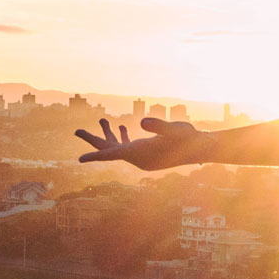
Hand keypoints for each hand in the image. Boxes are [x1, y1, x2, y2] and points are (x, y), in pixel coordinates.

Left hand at [73, 117, 213, 169]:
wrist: (202, 148)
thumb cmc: (190, 138)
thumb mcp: (176, 129)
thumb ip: (159, 126)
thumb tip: (141, 122)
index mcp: (141, 154)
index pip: (114, 155)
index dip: (95, 156)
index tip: (80, 159)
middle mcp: (138, 158)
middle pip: (110, 150)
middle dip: (93, 140)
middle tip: (76, 130)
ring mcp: (142, 155)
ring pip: (118, 146)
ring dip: (107, 134)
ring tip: (101, 119)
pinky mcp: (147, 151)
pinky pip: (128, 145)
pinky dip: (121, 136)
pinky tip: (118, 126)